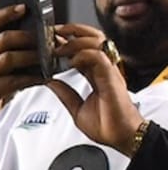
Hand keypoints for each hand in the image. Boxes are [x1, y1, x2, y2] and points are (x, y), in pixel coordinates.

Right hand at [0, 4, 40, 141]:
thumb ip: (10, 50)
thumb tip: (42, 38)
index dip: (6, 13)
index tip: (24, 7)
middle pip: (5, 38)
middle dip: (29, 37)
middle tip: (47, 40)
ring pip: (10, 58)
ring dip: (33, 57)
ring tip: (47, 59)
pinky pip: (14, 81)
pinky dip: (33, 79)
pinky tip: (43, 78)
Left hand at [47, 25, 143, 153]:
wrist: (120, 137)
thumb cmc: (106, 125)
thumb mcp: (77, 108)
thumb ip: (65, 93)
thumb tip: (49, 82)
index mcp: (96, 74)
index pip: (81, 49)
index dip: (66, 42)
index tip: (50, 40)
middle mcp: (104, 69)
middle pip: (91, 39)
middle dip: (72, 31)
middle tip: (53, 33)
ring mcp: (109, 71)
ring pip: (96, 42)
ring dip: (75, 41)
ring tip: (59, 46)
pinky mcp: (112, 78)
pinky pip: (100, 58)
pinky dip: (84, 55)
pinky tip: (71, 59)